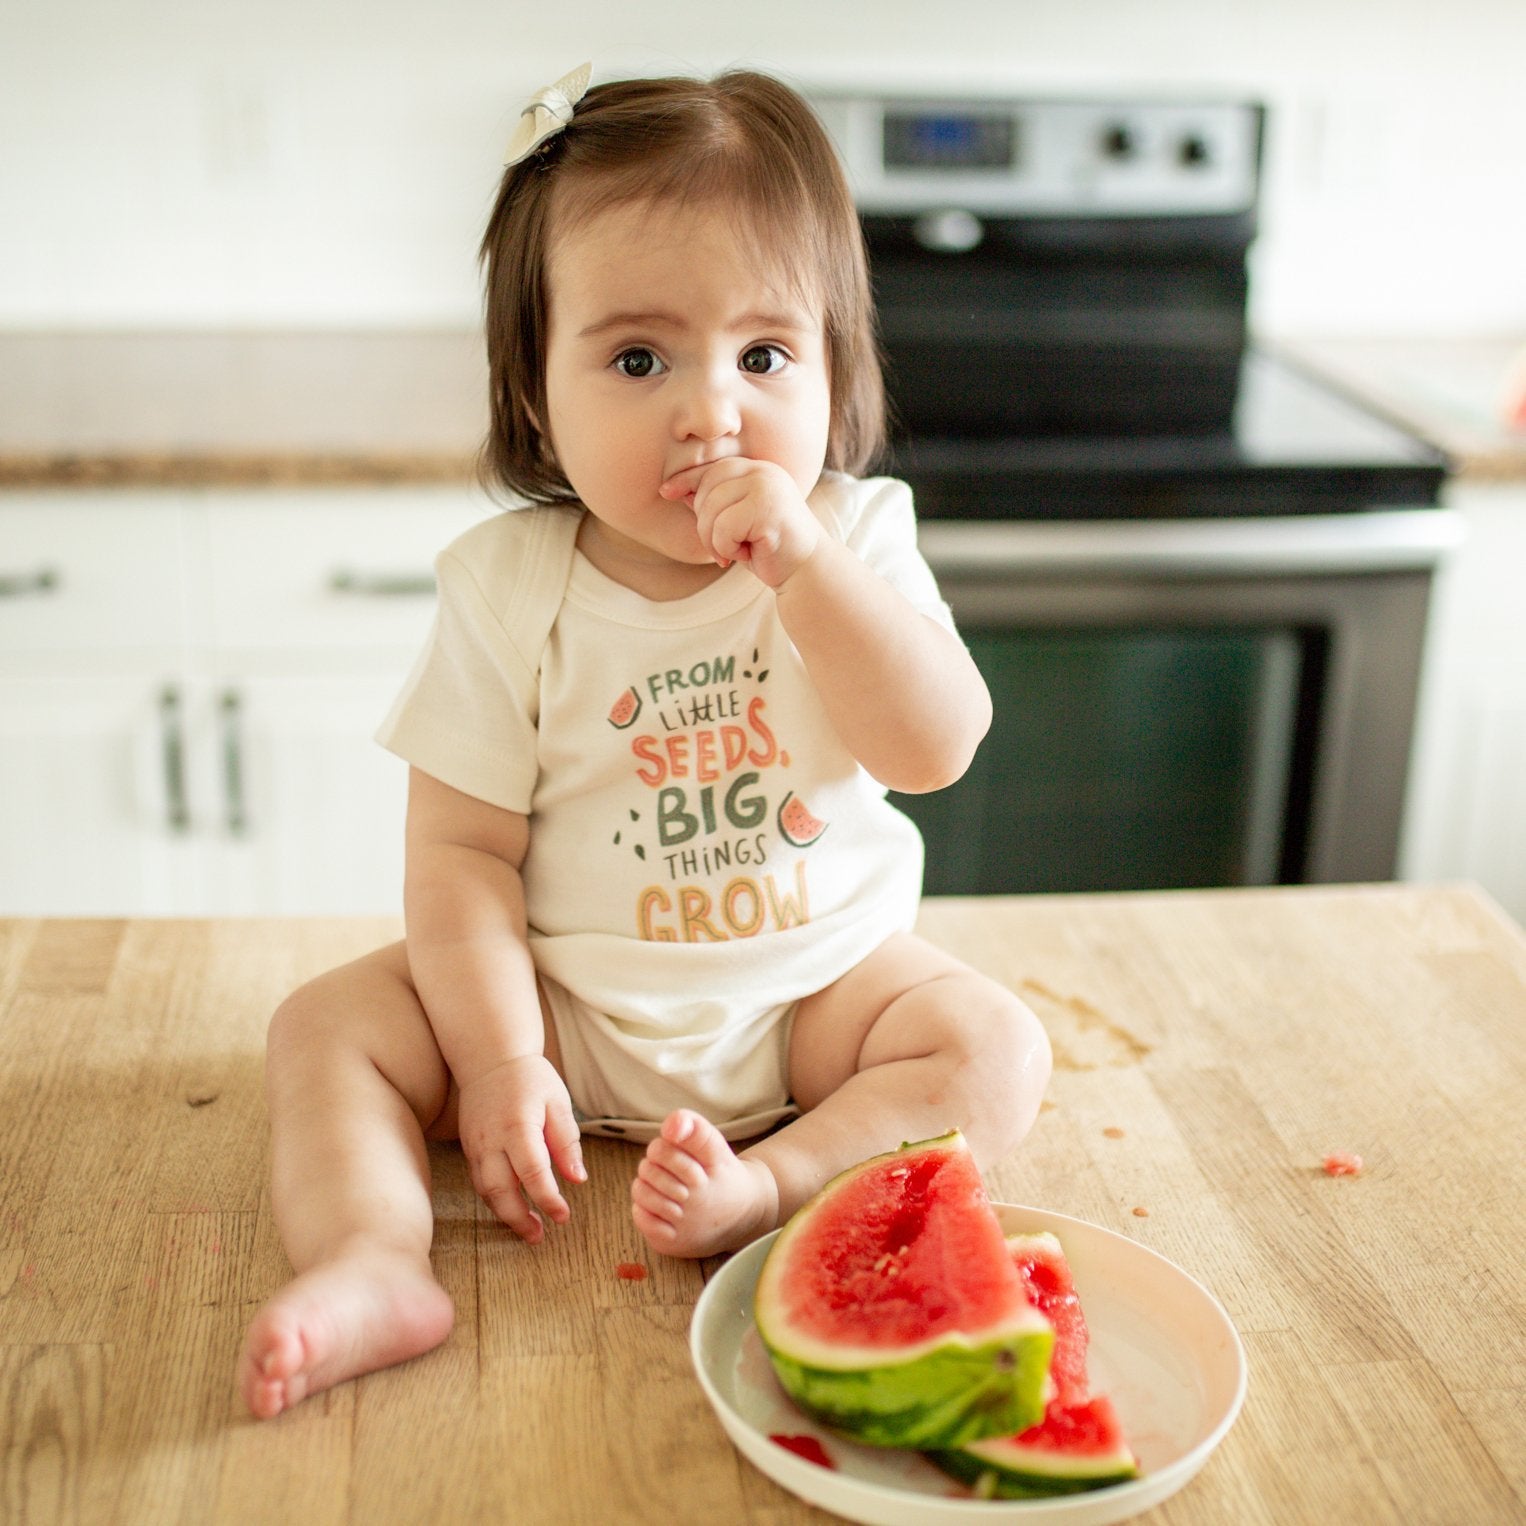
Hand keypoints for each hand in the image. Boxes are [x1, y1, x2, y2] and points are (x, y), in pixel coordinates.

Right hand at [457, 1055, 584, 1241]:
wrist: (490, 1058)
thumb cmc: (530, 1078)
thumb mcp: (558, 1102)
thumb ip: (566, 1141)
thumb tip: (577, 1179)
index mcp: (518, 1126)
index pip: (533, 1173)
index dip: (548, 1200)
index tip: (563, 1217)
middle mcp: (491, 1139)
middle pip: (500, 1190)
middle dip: (519, 1219)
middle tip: (539, 1236)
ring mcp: (476, 1145)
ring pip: (486, 1191)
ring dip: (505, 1214)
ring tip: (528, 1229)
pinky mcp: (469, 1148)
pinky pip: (479, 1181)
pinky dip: (494, 1199)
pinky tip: (512, 1207)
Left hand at [660, 458, 821, 587]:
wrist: (806, 571)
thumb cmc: (769, 548)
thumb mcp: (736, 522)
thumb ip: (713, 503)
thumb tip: (674, 489)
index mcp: (758, 470)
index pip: (712, 468)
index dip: (686, 480)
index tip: (666, 492)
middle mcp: (764, 472)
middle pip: (707, 489)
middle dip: (704, 524)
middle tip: (723, 547)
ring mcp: (767, 488)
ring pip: (711, 510)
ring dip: (715, 540)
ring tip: (736, 551)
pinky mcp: (767, 509)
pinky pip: (723, 529)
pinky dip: (728, 549)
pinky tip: (748, 554)